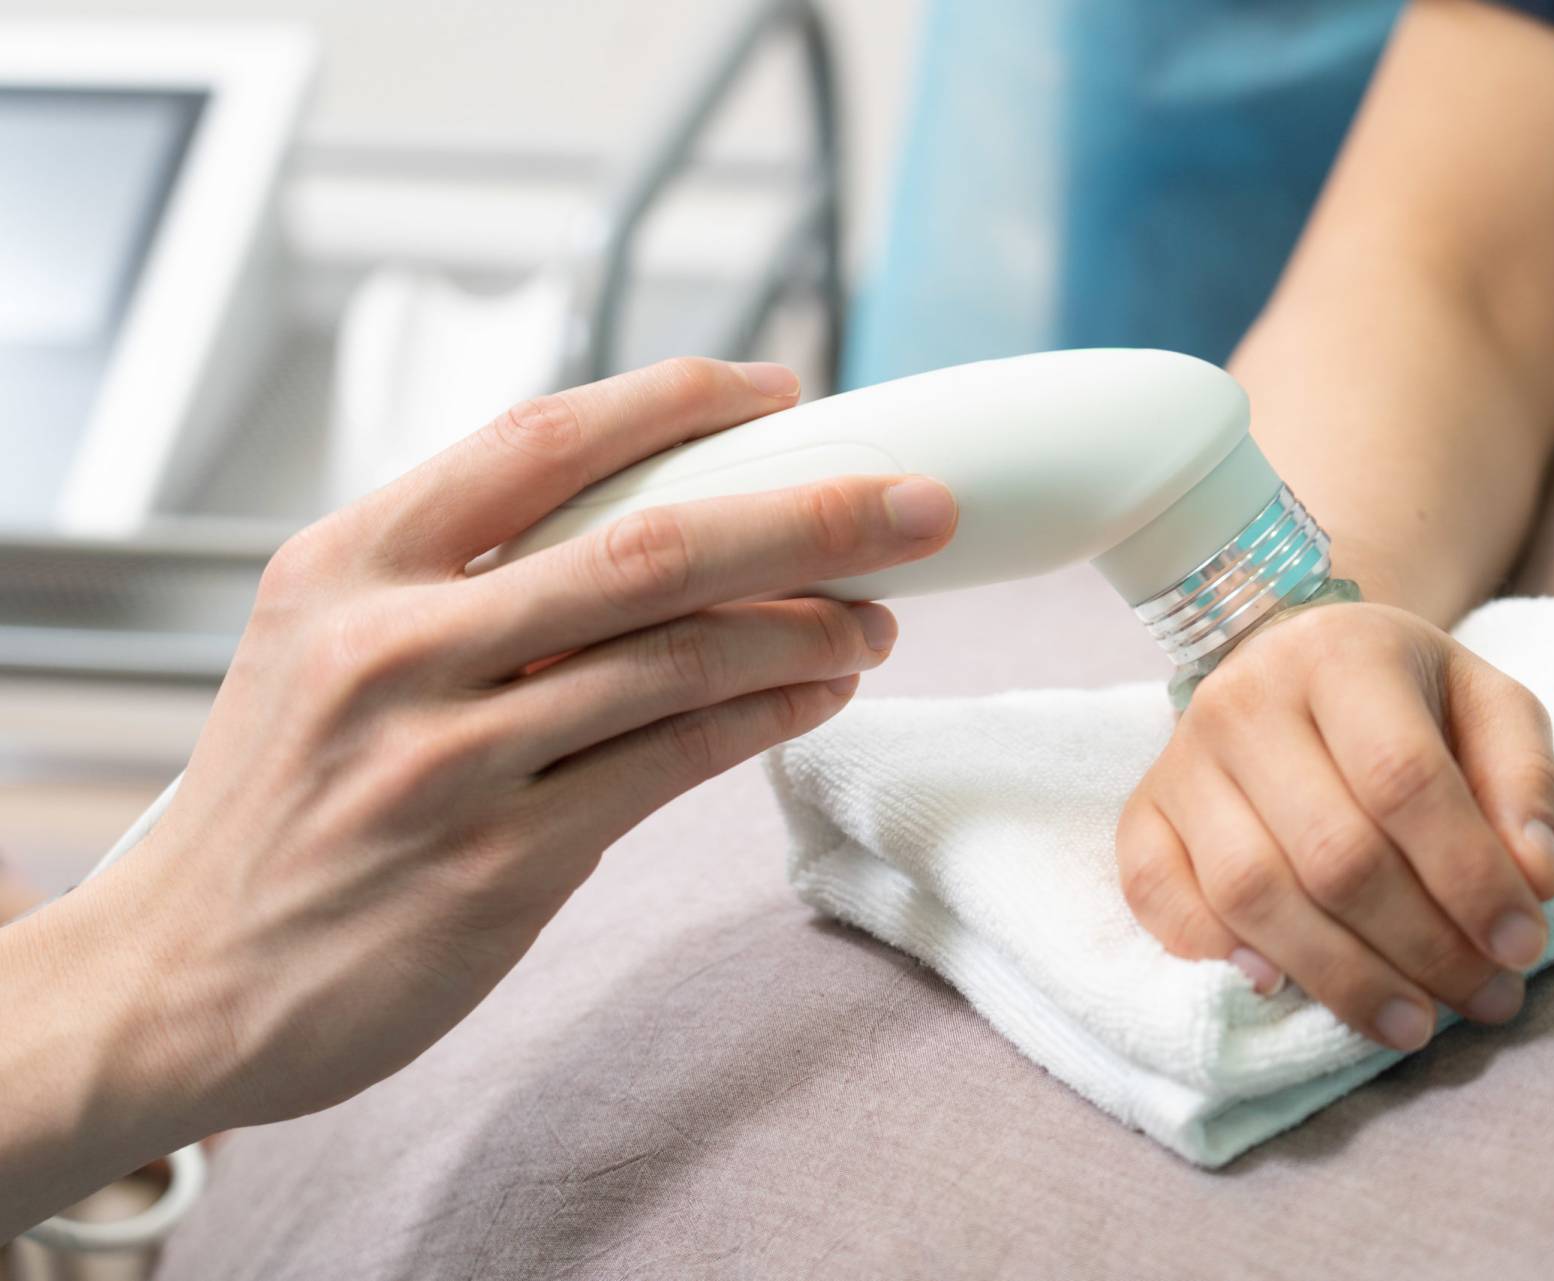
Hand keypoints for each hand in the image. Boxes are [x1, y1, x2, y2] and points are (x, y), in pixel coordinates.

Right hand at [2, 358, 957, 1222]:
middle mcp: (395, 647)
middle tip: (916, 502)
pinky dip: (767, 717)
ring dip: (809, 628)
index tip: (779, 392)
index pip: (542, 441)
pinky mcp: (499, 866)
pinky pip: (673, 765)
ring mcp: (449, 760)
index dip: (680, 403)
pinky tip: (821, 695)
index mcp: (348, 564)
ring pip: (681, 658)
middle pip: (650, 545)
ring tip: (877, 616)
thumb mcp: (322, 643)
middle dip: (810, 512)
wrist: (181, 980)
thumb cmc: (279, 798)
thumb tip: (649, 514)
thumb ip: (456, 572)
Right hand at [1116, 601, 1553, 1051]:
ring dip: (1341, 978)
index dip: (1468, 876)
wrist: (1288, 663)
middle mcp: (1244, 700)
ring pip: (1250, 892)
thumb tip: (1533, 880)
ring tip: (1413, 1024)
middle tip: (1485, 998)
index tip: (1523, 944)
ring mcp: (1181, 758)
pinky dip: (1217, 956)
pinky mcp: (1142, 811)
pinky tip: (1285, 991)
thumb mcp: (1489, 705)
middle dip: (1421, 946)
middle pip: (1331, 853)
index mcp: (1339, 654)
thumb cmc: (1404, 699)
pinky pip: (1158, 898)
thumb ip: (1525, 783)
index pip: (1403, 779)